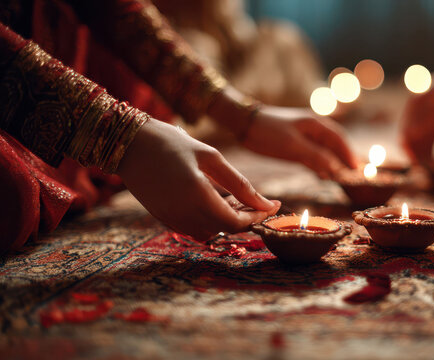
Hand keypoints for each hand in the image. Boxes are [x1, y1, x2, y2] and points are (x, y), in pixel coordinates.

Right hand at [116, 119, 279, 239]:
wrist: (128, 144)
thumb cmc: (172, 143)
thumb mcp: (211, 157)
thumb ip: (239, 184)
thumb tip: (266, 204)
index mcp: (197, 195)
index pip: (235, 223)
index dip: (257, 218)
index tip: (273, 206)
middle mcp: (183, 212)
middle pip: (225, 230)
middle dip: (245, 219)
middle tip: (257, 202)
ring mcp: (170, 218)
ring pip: (210, 232)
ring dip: (227, 221)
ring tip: (235, 200)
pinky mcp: (162, 218)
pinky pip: (193, 229)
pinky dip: (209, 221)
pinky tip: (214, 202)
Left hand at [242, 106, 356, 177]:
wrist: (244, 124)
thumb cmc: (269, 132)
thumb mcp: (294, 146)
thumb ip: (316, 156)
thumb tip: (335, 167)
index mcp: (315, 124)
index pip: (339, 139)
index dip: (348, 153)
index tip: (356, 168)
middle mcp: (312, 128)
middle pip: (333, 145)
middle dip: (342, 159)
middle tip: (352, 174)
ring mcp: (302, 136)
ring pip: (322, 151)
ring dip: (331, 163)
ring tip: (339, 178)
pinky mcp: (293, 143)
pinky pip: (311, 155)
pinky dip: (318, 164)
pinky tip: (322, 175)